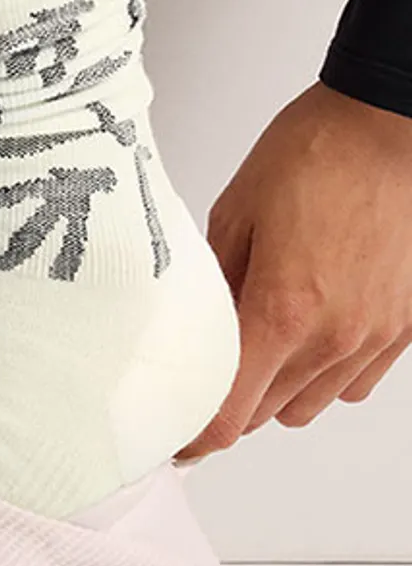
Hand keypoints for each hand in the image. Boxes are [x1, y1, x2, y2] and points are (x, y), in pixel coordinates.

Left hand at [176, 79, 411, 461]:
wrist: (389, 125)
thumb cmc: (317, 153)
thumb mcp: (234, 213)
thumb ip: (214, 283)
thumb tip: (193, 329)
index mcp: (283, 312)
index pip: (231, 414)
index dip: (196, 437)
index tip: (176, 440)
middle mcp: (335, 337)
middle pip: (267, 415)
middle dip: (230, 405)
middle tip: (205, 380)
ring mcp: (376, 336)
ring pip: (311, 404)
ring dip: (278, 391)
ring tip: (258, 348)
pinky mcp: (404, 328)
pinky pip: (355, 382)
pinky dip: (325, 375)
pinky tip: (308, 336)